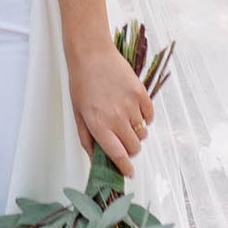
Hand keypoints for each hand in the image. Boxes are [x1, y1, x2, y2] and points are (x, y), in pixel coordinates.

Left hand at [69, 37, 154, 172]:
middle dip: (129, 149)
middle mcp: (117, 118)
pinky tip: (133, 110)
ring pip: (143, 133)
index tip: (128, 173)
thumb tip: (94, 159)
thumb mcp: (78, 114)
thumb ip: (87, 139)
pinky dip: (144, 118)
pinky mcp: (141, 93)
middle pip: (134, 147)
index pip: (118, 155)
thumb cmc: (81, 84)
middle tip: (122, 140)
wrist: (91, 54)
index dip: (125, 168)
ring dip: (136, 132)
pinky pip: (150, 116)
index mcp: (99, 125)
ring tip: (125, 120)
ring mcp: (131, 105)